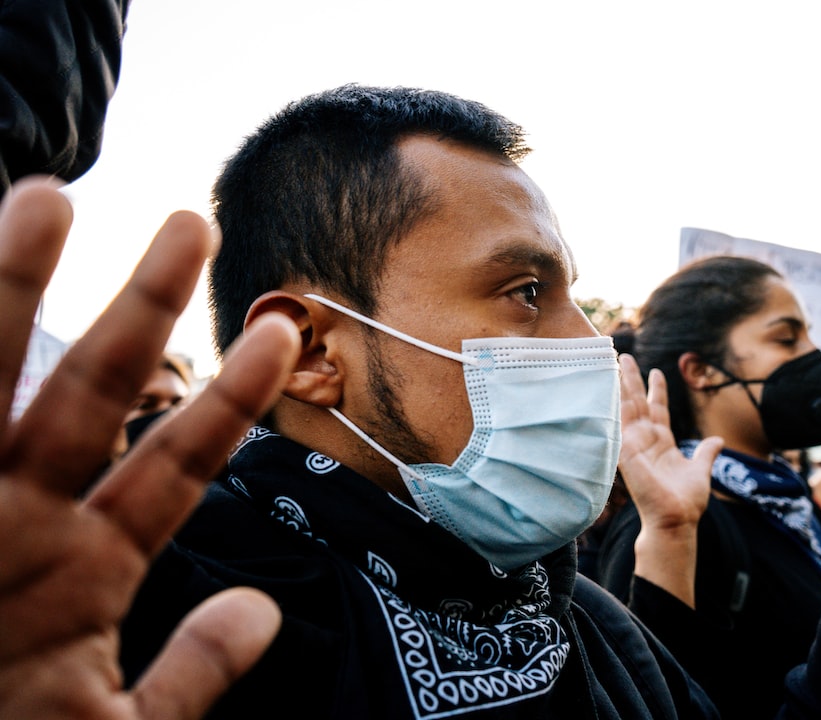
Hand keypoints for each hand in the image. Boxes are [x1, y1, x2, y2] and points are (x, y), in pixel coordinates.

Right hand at [0, 178, 299, 718]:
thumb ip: (190, 677)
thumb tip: (262, 614)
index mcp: (86, 567)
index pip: (177, 461)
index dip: (232, 397)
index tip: (282, 333)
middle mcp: (21, 521)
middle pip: (97, 394)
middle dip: (143, 309)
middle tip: (196, 222)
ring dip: (9, 289)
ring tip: (43, 195)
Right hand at [617, 354, 722, 605]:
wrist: (675, 520)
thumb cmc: (686, 502)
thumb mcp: (701, 470)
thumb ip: (706, 453)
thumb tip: (718, 440)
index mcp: (663, 443)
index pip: (658, 409)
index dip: (657, 389)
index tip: (656, 371)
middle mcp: (646, 440)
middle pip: (638, 402)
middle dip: (632, 379)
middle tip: (624, 356)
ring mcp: (634, 444)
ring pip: (626, 407)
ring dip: (621, 384)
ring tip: (615, 361)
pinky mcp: (626, 452)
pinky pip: (618, 423)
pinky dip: (613, 405)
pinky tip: (607, 387)